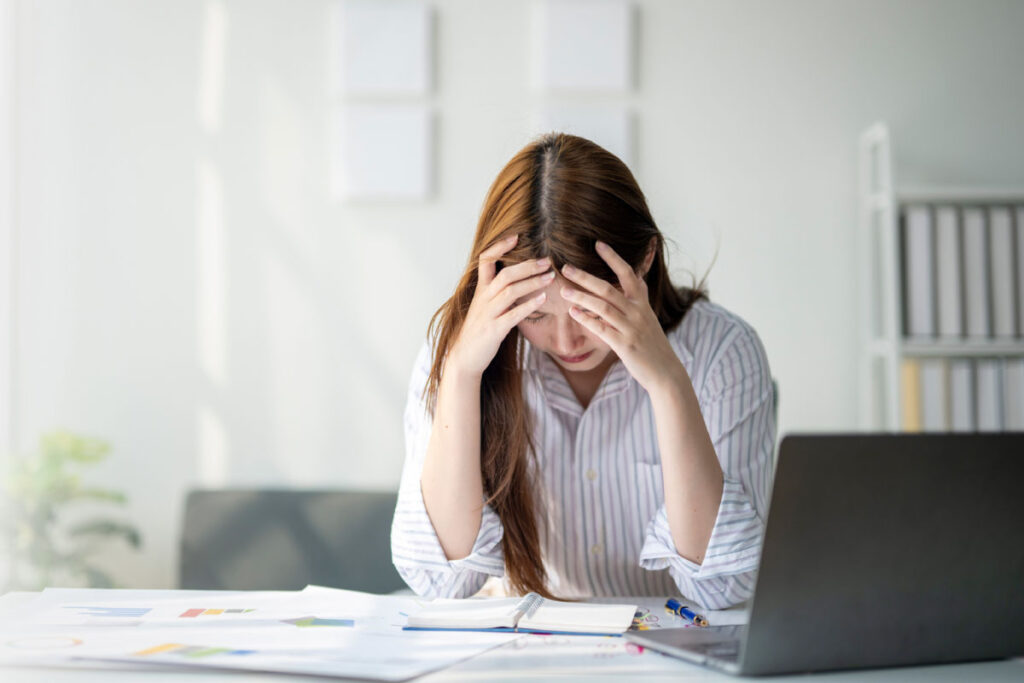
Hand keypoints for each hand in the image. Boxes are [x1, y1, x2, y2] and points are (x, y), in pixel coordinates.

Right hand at [448, 234, 554, 377]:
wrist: (465, 356)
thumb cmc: (480, 330)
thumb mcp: (486, 306)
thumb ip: (498, 291)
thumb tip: (519, 277)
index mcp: (481, 290)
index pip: (485, 260)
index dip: (499, 246)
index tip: (516, 236)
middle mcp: (483, 299)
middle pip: (504, 274)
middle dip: (527, 266)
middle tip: (547, 261)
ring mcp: (488, 314)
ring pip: (509, 291)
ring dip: (532, 282)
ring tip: (550, 277)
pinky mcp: (494, 330)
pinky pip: (512, 315)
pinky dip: (528, 305)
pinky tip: (543, 299)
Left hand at [560, 241, 684, 393]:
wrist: (665, 371)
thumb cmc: (652, 344)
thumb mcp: (648, 317)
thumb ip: (638, 298)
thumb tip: (636, 277)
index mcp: (642, 303)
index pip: (628, 274)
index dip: (613, 258)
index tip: (598, 244)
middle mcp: (637, 312)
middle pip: (608, 288)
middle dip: (585, 277)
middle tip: (565, 268)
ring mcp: (631, 328)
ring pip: (603, 307)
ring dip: (581, 298)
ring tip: (564, 292)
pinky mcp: (625, 345)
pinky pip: (602, 329)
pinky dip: (587, 320)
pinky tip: (573, 313)